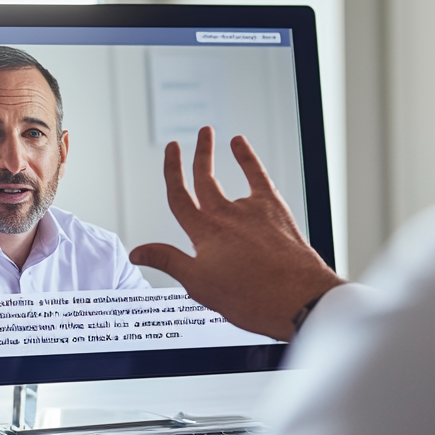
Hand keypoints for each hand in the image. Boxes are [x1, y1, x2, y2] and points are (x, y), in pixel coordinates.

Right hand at [129, 128, 344, 341]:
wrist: (296, 298)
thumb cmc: (251, 297)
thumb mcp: (199, 285)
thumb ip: (168, 261)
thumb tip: (138, 251)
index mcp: (204, 234)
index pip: (179, 198)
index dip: (171, 174)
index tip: (169, 155)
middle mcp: (225, 216)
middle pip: (202, 180)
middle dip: (190, 159)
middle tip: (181, 143)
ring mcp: (250, 210)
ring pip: (227, 176)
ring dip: (215, 154)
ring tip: (208, 135)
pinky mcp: (274, 209)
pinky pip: (257, 175)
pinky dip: (247, 157)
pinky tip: (240, 144)